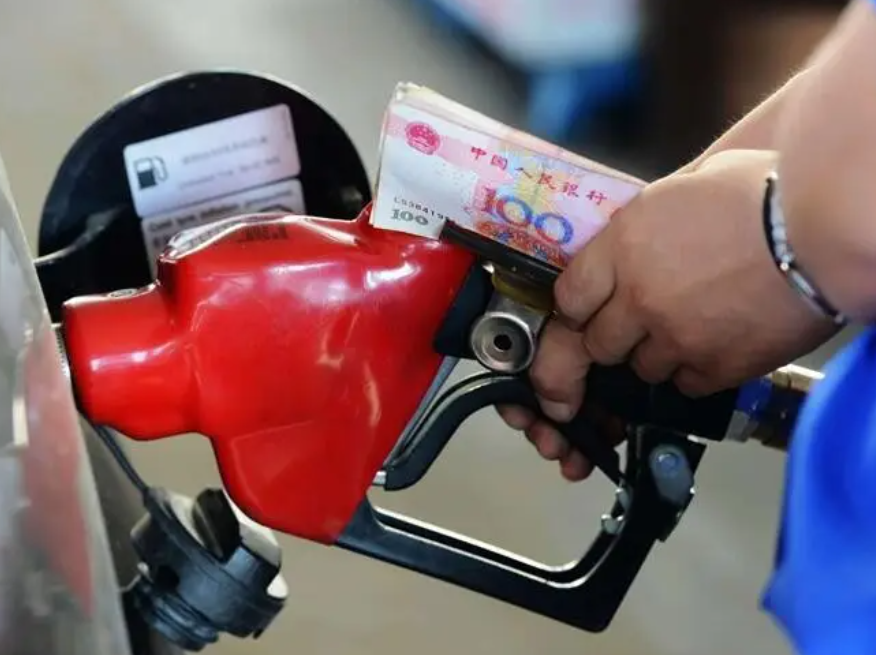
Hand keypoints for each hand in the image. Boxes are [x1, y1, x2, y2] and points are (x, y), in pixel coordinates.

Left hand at [499, 149, 837, 480]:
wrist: (823, 230)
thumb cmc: (762, 193)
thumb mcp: (686, 189)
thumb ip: (646, 224)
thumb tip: (634, 236)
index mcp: (623, 247)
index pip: (568, 299)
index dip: (578, 309)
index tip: (589, 310)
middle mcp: (638, 298)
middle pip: (597, 344)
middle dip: (612, 337)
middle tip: (637, 323)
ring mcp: (675, 338)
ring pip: (640, 368)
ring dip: (655, 354)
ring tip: (689, 327)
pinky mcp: (715, 367)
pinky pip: (685, 384)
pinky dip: (695, 370)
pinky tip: (716, 343)